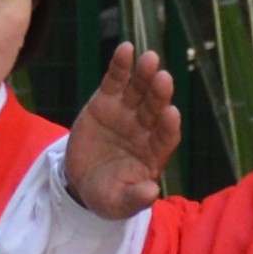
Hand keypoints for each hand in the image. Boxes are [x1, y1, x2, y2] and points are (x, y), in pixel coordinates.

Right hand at [64, 40, 179, 218]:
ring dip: (145, 75)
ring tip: (149, 59)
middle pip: (155, 109)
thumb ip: (134, 199)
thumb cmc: (108, 195)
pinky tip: (125, 50)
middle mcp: (146, 129)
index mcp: (154, 153)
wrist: (81, 182)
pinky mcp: (107, 101)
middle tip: (163, 78)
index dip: (169, 126)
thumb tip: (151, 193)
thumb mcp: (118, 203)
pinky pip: (116, 81)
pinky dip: (121, 66)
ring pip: (139, 90)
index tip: (171, 114)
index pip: (166, 137)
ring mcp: (127, 113)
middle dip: (159, 94)